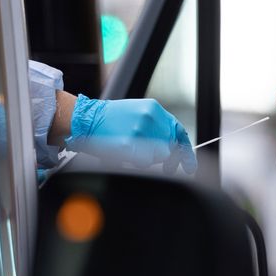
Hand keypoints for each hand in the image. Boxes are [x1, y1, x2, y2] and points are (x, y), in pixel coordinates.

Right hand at [66, 95, 196, 173]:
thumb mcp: (137, 113)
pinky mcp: (130, 145)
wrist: (86, 119)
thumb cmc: (109, 120)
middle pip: (170, 147)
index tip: (189, 165)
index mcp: (153, 109)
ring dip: (148, 160)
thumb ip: (157, 127)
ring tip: (132, 151)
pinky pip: (144, 163)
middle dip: (167, 159)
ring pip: (158, 157)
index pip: (178, 131)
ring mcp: (140, 131)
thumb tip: (172, 147)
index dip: (186, 150)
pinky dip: (136, 162)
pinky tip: (125, 154)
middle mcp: (150, 118)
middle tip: (163, 166)